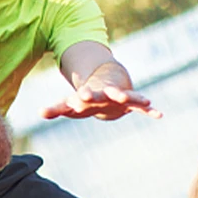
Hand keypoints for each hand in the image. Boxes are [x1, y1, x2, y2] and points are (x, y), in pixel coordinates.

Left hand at [39, 84, 161, 120]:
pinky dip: (149, 110)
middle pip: (98, 93)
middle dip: (94, 94)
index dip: (77, 99)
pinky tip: (158, 114)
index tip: (75, 99)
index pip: (79, 97)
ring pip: (122, 95)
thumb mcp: (70, 105)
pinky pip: (141, 105)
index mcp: (86, 95)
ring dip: (124, 95)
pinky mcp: (130, 101)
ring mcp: (117, 96)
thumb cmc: (86, 99)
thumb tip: (39, 112)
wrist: (108, 84)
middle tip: (88, 94)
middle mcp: (102, 93)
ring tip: (125, 96)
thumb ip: (56, 109)